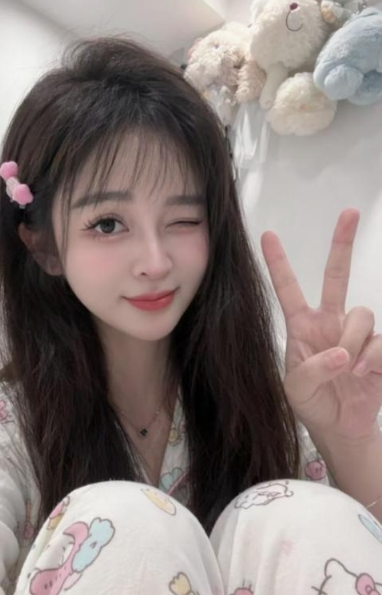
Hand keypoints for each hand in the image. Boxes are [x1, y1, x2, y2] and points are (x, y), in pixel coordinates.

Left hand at [261, 208, 381, 444]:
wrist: (340, 426)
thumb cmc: (311, 402)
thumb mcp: (296, 389)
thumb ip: (312, 370)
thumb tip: (341, 353)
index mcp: (302, 325)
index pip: (288, 289)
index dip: (278, 263)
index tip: (268, 235)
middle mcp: (329, 320)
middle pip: (337, 276)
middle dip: (342, 244)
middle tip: (350, 213)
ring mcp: (354, 332)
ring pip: (361, 314)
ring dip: (352, 343)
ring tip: (346, 369)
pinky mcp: (379, 347)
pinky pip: (381, 340)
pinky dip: (372, 357)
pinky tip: (363, 373)